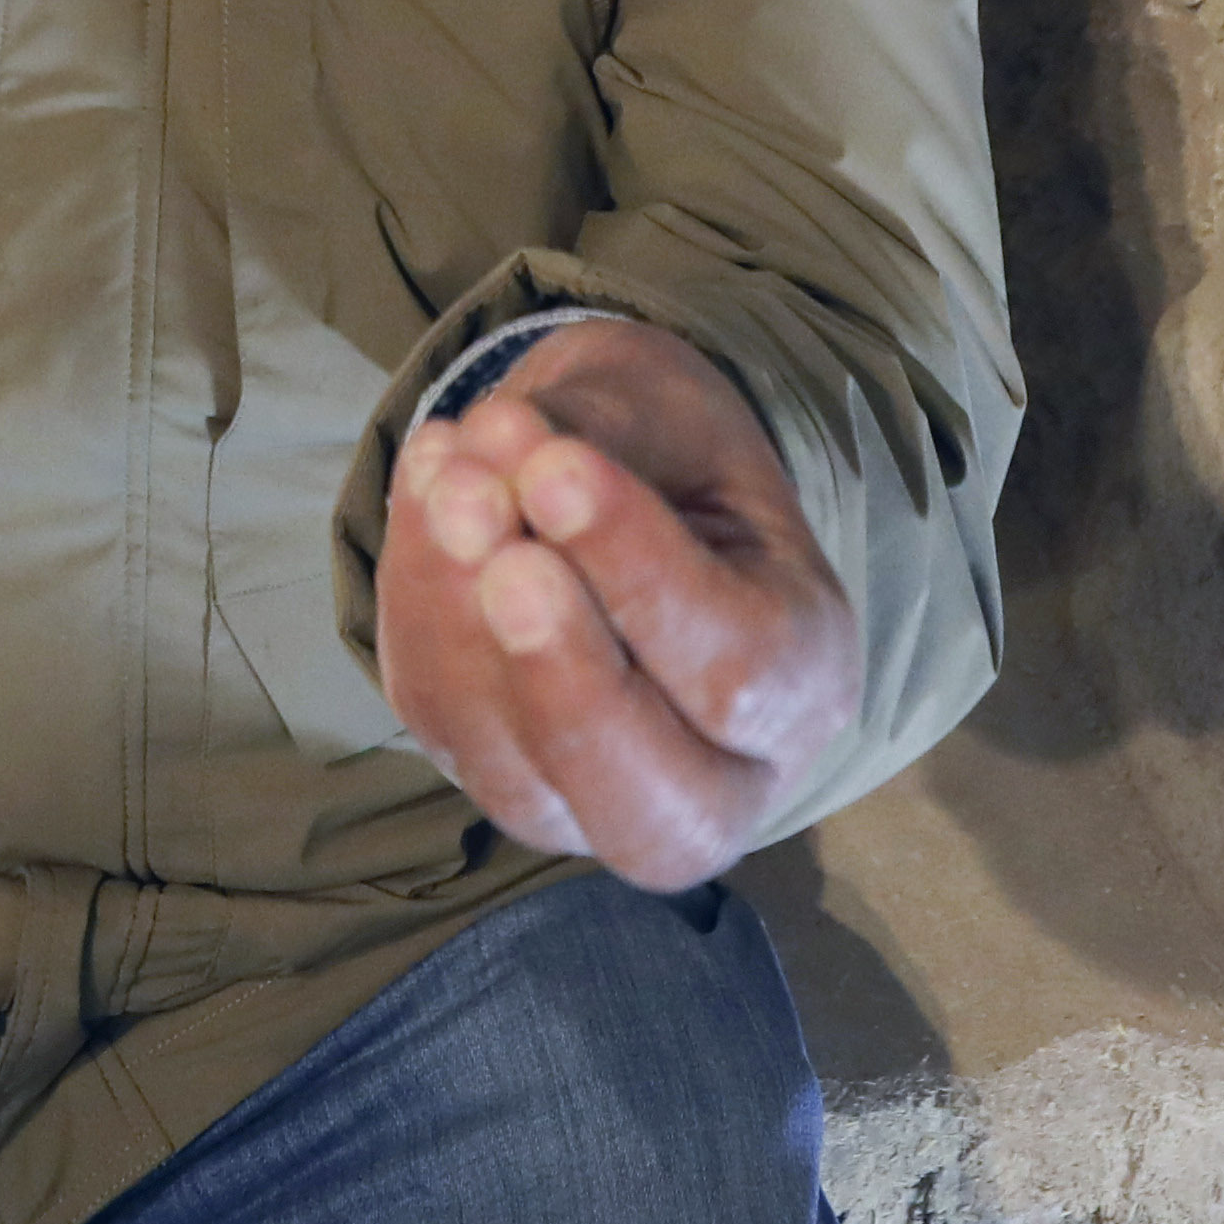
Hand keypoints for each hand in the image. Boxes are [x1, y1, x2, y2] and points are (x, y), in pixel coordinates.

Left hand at [373, 318, 856, 890]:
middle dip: (554, 668)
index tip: (554, 469)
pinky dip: (417, 606)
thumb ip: (596, 435)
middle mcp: (724, 781)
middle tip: (486, 530)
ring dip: (456, 621)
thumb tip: (492, 452)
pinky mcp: (504, 779)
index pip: (738, 670)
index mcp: (806, 682)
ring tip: (447, 475)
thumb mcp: (673, 413)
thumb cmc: (676, 451)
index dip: (637, 573)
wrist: (629, 480)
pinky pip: (444, 723)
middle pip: (652, 810)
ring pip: (522, 781)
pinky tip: (426, 491)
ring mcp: (602, 803)